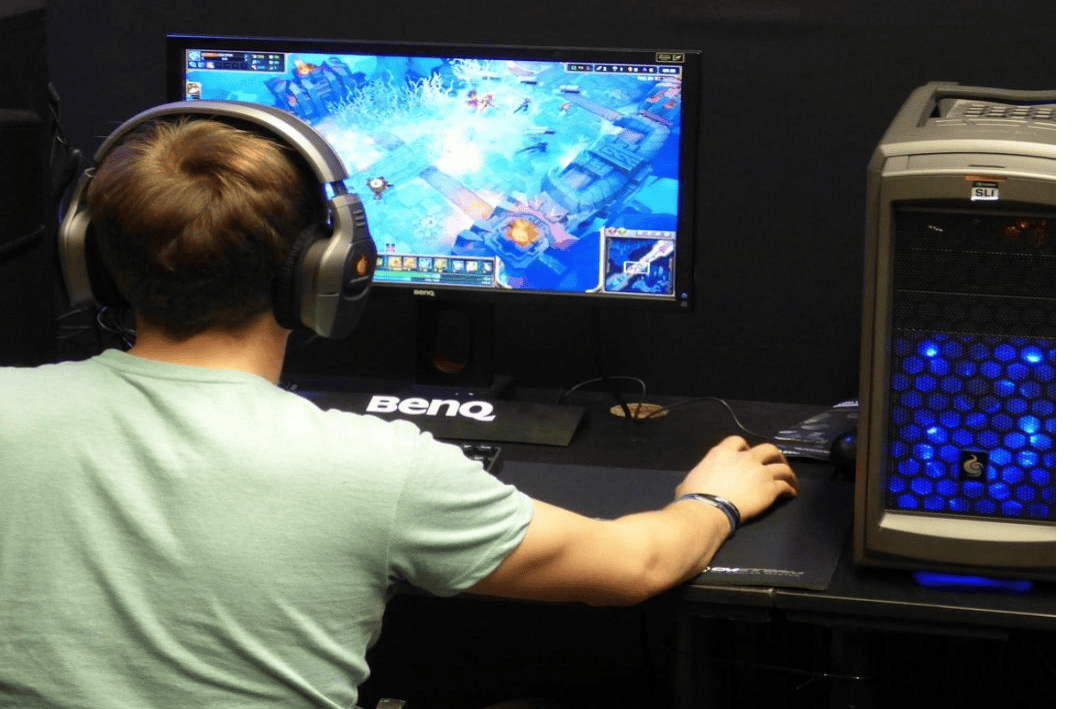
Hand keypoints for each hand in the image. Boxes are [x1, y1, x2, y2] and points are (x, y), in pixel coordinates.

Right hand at [675, 435, 798, 523]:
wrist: (708, 510)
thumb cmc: (694, 497)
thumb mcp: (690, 479)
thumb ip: (699, 477)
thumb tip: (692, 484)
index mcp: (722, 453)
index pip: (738, 441)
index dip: (745, 447)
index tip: (748, 453)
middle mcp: (744, 459)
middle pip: (767, 448)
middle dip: (774, 454)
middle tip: (776, 461)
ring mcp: (759, 472)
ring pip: (781, 466)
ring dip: (787, 472)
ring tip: (790, 479)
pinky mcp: (769, 488)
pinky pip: (785, 486)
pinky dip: (789, 489)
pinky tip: (790, 494)